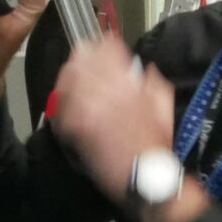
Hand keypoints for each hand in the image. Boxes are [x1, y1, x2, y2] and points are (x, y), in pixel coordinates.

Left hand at [48, 36, 174, 195]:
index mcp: (126, 83)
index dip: (105, 44)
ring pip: (66, 79)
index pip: (107, 47)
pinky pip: (58, 106)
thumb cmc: (156, 143)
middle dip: (84, 56)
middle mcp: (102, 91)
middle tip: (85, 58)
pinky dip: (60, 102)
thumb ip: (153, 80)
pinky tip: (65, 102)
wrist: (145, 177)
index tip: (104, 44)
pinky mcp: (73, 128)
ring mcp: (84, 109)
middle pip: (81, 58)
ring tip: (74, 79)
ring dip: (70, 76)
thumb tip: (143, 69)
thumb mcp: (163, 104)